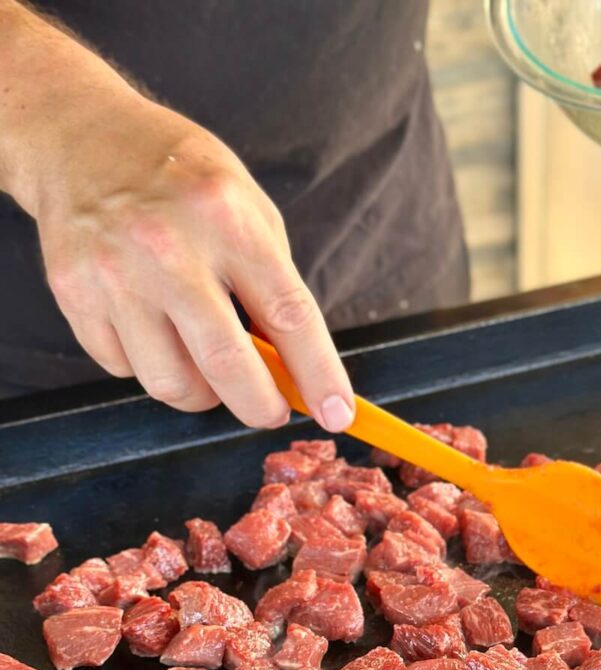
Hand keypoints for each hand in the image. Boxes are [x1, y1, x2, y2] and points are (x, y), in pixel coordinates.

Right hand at [33, 95, 355, 430]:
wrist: (80, 136)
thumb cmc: (179, 179)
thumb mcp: (246, 205)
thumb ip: (272, 283)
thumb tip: (292, 369)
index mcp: (228, 219)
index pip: (288, 316)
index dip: (318, 375)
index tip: (337, 413)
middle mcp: (169, 249)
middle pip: (228, 367)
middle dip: (261, 407)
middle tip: (271, 411)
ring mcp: (116, 274)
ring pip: (172, 384)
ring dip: (202, 393)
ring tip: (206, 364)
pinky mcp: (75, 294)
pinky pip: (125, 370)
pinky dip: (150, 367)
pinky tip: (155, 332)